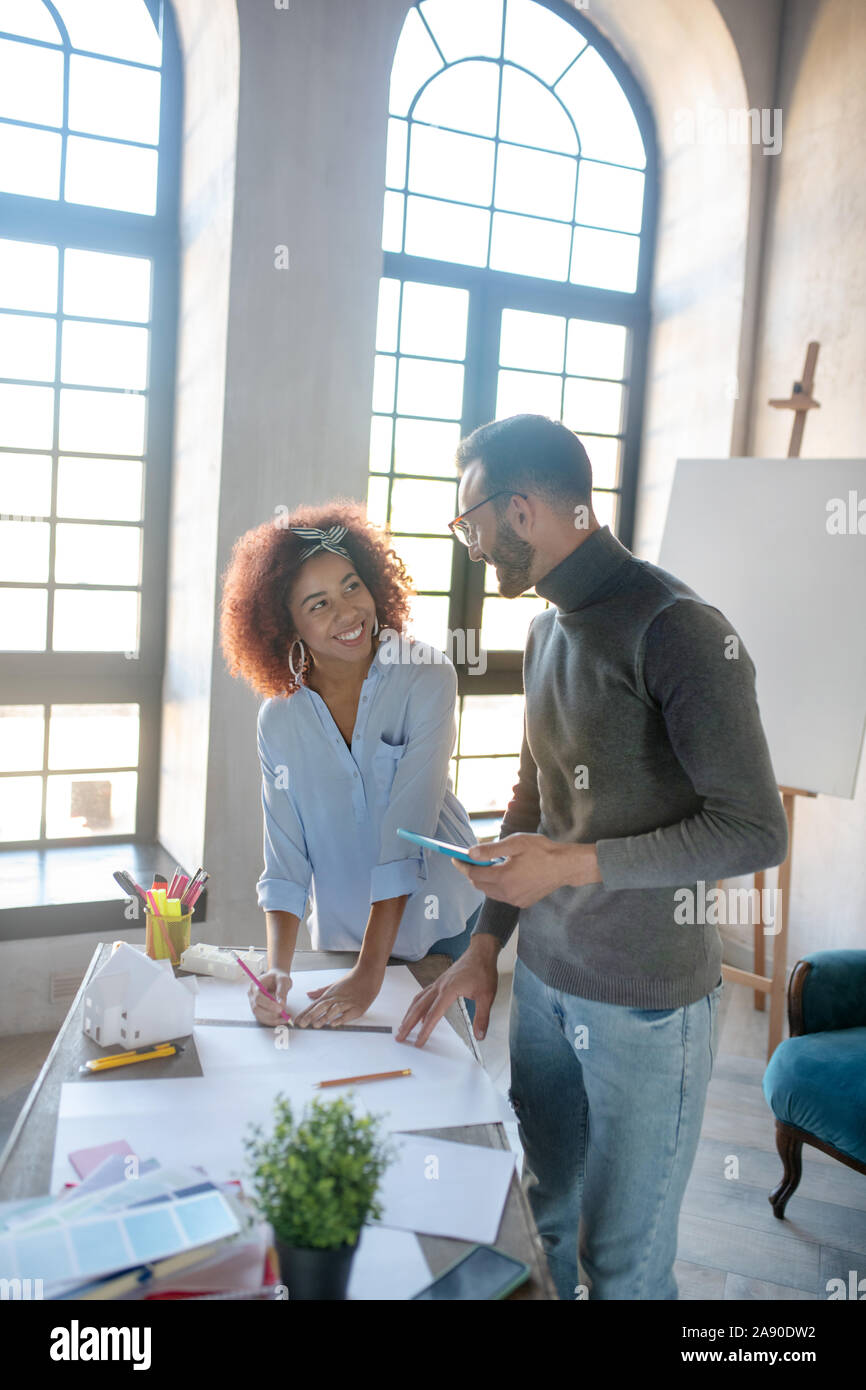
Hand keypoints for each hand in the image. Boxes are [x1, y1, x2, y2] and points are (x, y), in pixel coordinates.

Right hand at [249, 968, 291, 1025]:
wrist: (277, 979)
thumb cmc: (278, 978)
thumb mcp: (283, 980)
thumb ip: (282, 991)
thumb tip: (281, 1004)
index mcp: (255, 985)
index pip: (258, 997)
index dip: (268, 1004)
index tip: (280, 1008)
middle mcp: (252, 995)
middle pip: (256, 1008)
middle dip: (270, 1014)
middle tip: (284, 1014)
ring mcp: (254, 1003)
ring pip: (259, 1016)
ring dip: (273, 1020)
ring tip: (286, 1018)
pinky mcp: (259, 1010)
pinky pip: (264, 1018)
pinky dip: (273, 1021)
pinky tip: (283, 1020)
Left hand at [292, 963, 381, 1027]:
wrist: (368, 973)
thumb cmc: (352, 979)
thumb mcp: (335, 984)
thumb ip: (321, 991)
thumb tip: (308, 994)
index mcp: (331, 994)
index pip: (315, 1004)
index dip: (305, 1013)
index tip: (297, 1020)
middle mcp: (337, 998)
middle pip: (322, 1007)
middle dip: (311, 1016)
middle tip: (302, 1024)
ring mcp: (348, 1003)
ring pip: (333, 1010)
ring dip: (324, 1018)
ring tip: (316, 1025)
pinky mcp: (358, 1008)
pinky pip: (348, 1014)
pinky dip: (341, 1019)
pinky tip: (334, 1024)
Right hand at [395, 936, 499, 1046]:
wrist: (481, 952)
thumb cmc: (483, 971)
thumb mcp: (487, 996)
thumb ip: (482, 1017)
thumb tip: (480, 1035)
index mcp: (449, 990)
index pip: (433, 1014)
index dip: (425, 1030)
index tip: (419, 1042)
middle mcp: (440, 986)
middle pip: (419, 1008)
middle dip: (408, 1024)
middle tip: (399, 1037)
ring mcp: (438, 983)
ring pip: (418, 1000)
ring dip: (409, 1014)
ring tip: (402, 1026)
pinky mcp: (440, 981)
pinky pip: (423, 994)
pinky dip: (417, 1005)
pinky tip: (418, 1013)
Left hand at [451, 834, 600, 908]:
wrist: (565, 866)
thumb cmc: (542, 850)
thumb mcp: (515, 843)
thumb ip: (491, 850)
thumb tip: (470, 853)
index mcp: (504, 877)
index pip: (474, 874)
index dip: (462, 866)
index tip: (455, 858)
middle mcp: (508, 893)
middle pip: (479, 885)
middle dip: (472, 873)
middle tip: (470, 859)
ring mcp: (516, 900)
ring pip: (490, 892)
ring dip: (484, 880)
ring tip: (487, 865)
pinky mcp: (523, 903)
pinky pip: (502, 896)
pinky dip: (497, 886)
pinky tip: (504, 874)